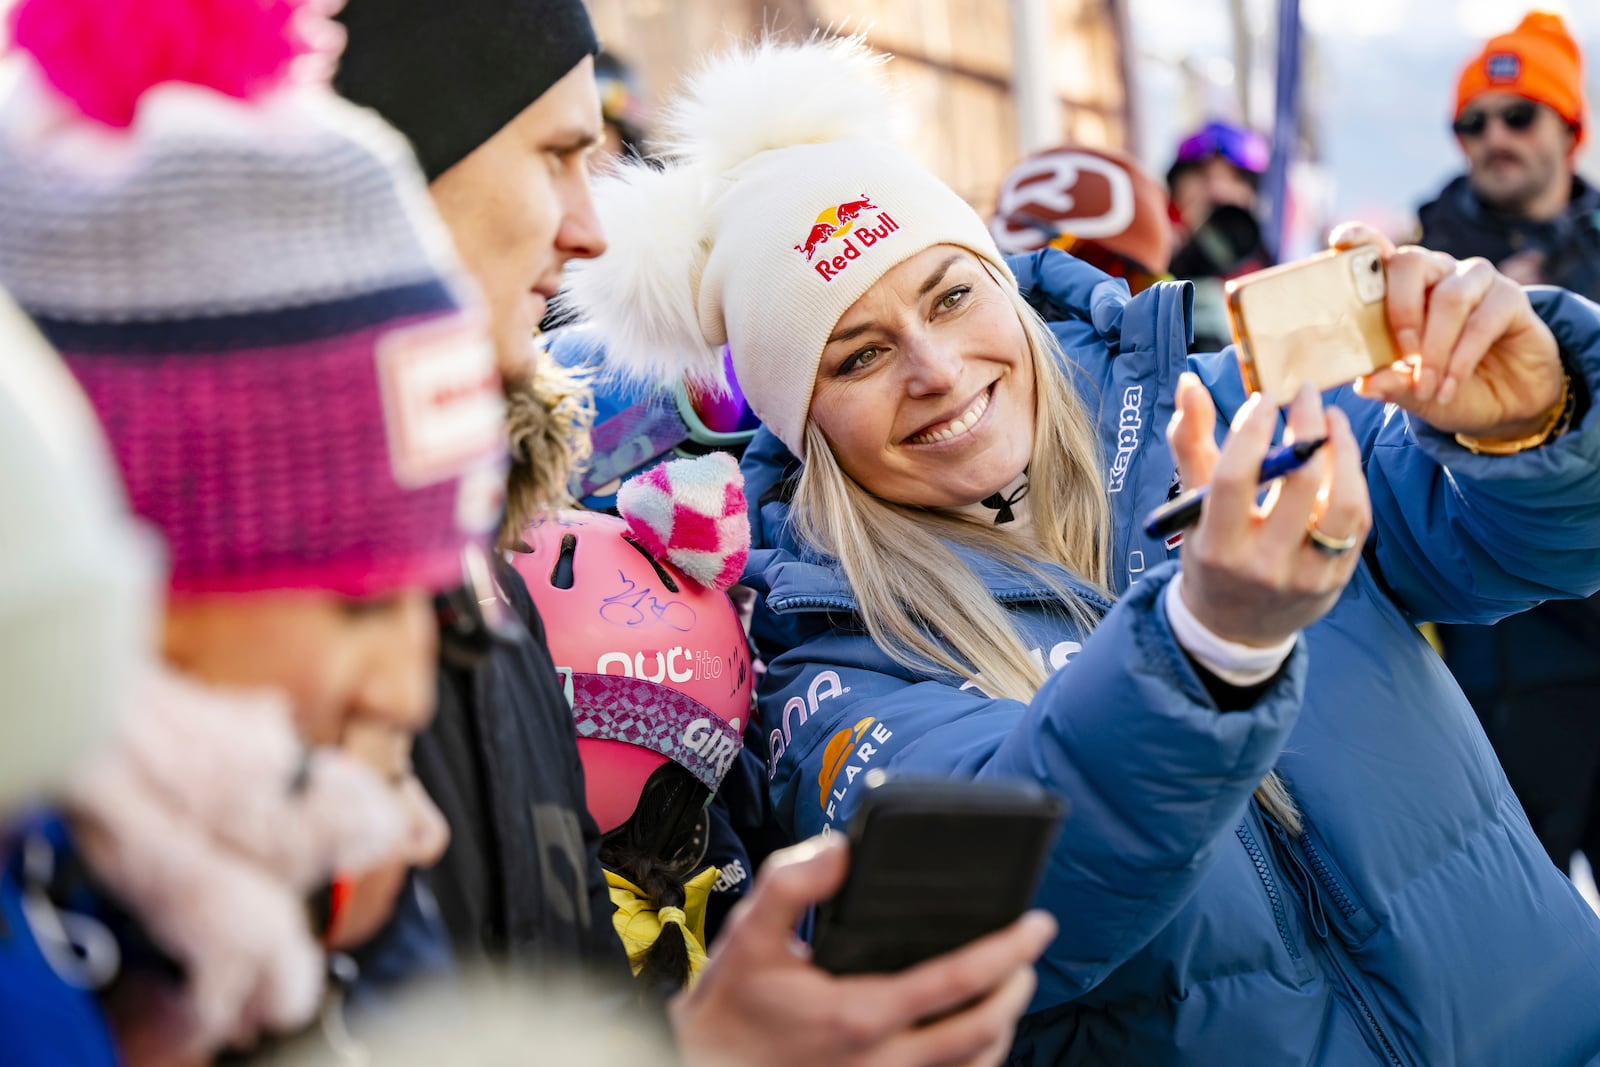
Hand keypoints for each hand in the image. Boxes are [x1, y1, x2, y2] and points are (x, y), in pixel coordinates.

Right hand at [669, 836, 1056, 1066]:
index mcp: (860, 1016)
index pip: (957, 983)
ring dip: (1001, 1029)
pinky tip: (971, 1033)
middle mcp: (881, 1064)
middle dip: (1017, 990)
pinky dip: (972, 1061)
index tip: (1037, 924)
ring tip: (1007, 991)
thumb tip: (842, 850)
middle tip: (1028, 956)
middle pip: (982, 1032)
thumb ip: (791, 883)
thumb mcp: (749, 932)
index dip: (1007, 951)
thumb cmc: (731, 1004)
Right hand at [1167, 375, 1369, 646]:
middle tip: (1304, 394)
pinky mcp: (1337, 579)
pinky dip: (1353, 480)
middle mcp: (1262, 564)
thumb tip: (1190, 383)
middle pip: (1299, 482)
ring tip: (1332, 420)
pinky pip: (1357, 520)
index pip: (1235, 479)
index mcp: (1217, 546)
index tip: (1262, 400)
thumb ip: (1189, 443)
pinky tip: (1340, 456)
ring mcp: (1306, 575)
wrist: (1236, 626)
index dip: (1252, 431)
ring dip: (1342, 451)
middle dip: (1306, 425)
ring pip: (1343, 502)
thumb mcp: (1191, 506)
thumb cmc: (1209, 553)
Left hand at [1328, 222, 1564, 438]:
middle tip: (1403, 357)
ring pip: (1449, 297)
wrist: (1504, 404)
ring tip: (1425, 387)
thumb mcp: (1410, 391)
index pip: (1378, 250)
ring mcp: (1475, 280)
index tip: (1339, 241)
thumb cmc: (1444, 385)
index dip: (1361, 240)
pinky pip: (1481, 322)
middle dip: (1401, 311)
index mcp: (1401, 286)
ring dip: (1434, 349)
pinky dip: (1460, 361)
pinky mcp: (1510, 298)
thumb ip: (1390, 383)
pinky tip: (1448, 387)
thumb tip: (1365, 385)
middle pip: (1411, 262)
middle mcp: (1437, 273)